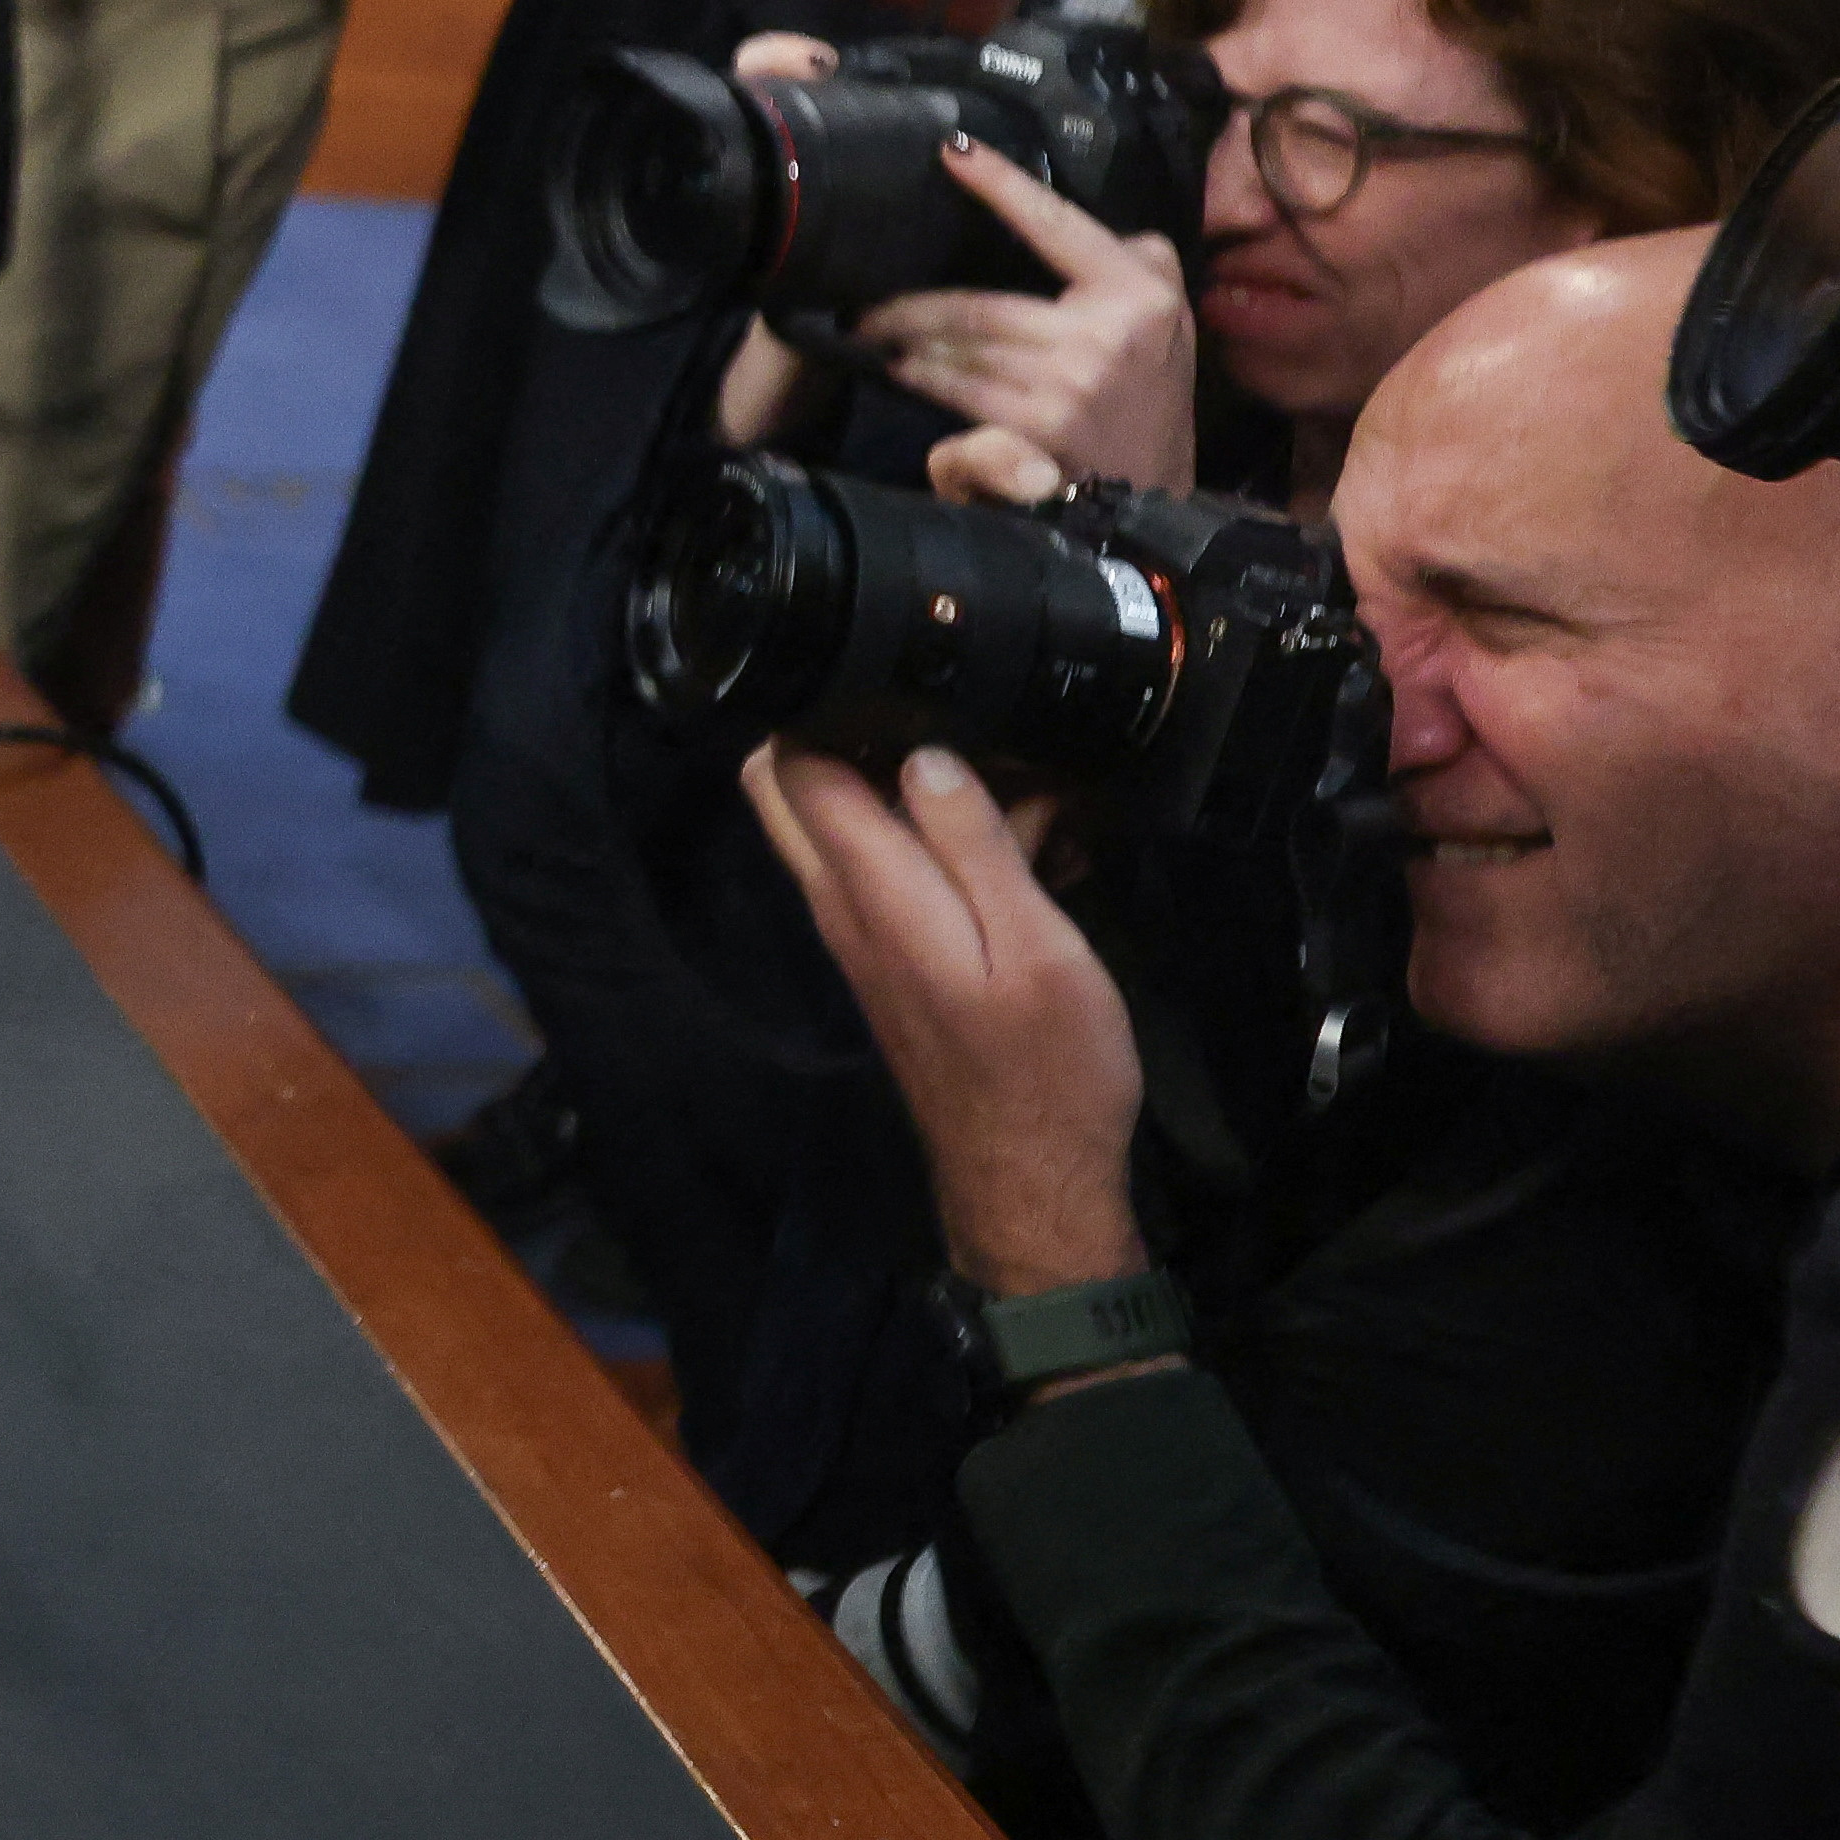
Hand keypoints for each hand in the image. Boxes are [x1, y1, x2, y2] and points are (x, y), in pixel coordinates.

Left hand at [742, 739, 1151, 1296]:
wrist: (1035, 1181)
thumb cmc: (1047, 1070)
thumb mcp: (1034, 948)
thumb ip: (972, 846)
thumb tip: (922, 754)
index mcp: (870, 892)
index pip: (792, 770)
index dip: (820, 700)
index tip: (884, 658)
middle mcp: (845, 905)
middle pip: (797, 787)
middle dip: (848, 727)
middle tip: (942, 700)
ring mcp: (865, 932)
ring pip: (853, 823)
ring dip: (914, 785)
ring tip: (1020, 768)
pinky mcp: (898, 956)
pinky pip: (895, 868)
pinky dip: (943, 837)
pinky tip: (1033, 836)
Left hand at [846, 144, 1204, 492]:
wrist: (1154, 495)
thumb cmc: (1151, 396)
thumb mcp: (1168, 318)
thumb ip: (1137, 260)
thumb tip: (1089, 216)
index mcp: (1137, 292)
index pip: (1055, 225)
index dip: (1001, 185)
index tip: (953, 151)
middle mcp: (1103, 335)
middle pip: (979, 305)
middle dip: (910, 306)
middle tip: (864, 302)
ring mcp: (1068, 386)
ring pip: (961, 351)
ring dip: (906, 342)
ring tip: (870, 332)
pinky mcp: (1038, 431)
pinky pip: (960, 396)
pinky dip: (923, 381)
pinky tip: (898, 370)